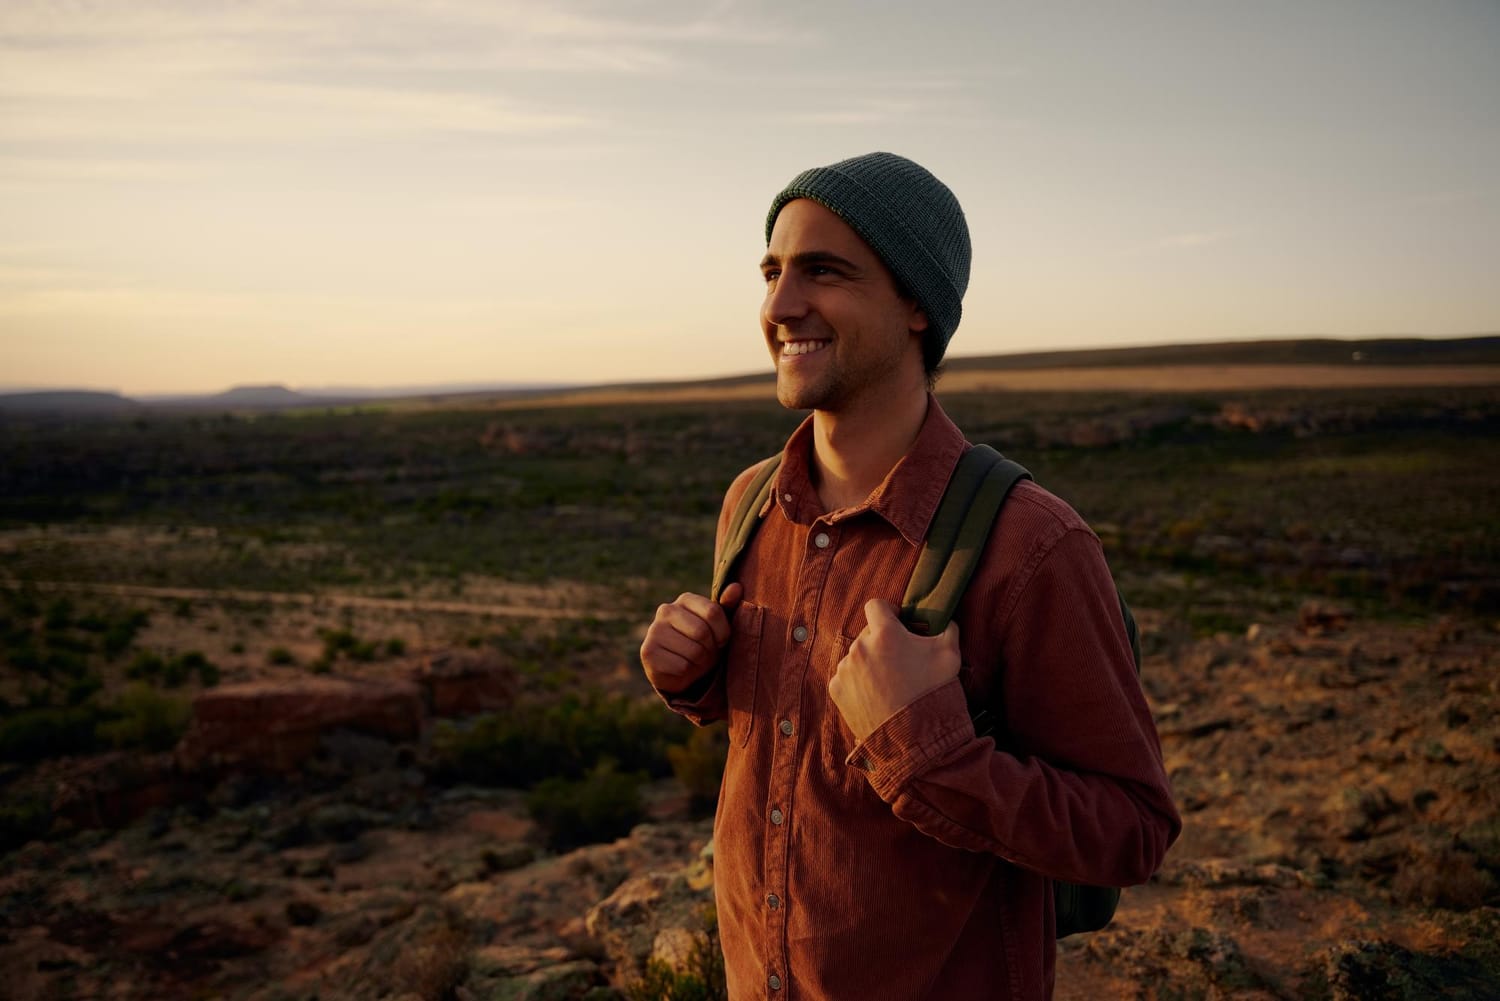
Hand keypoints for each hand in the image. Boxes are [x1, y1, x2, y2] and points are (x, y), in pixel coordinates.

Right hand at [639, 582, 743, 694]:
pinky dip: (687, 672)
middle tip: (705, 652)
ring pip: (693, 652)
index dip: (723, 633)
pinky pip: (682, 667)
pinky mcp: (648, 652)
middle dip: (710, 649)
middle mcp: (666, 610)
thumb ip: (728, 607)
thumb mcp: (718, 626)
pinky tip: (681, 668)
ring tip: (693, 660)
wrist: (679, 670)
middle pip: (702, 632)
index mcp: (685, 599)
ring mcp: (654, 630)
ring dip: (700, 662)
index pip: (713, 612)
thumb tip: (737, 587)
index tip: (720, 640)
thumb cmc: (703, 643)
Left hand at [830, 598, 960, 741]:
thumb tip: (946, 621)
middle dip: (882, 642)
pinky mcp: (837, 690)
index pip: (876, 605)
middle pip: (867, 634)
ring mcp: (845, 670)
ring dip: (870, 664)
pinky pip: (846, 678)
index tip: (897, 621)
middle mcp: (860, 647)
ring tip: (889, 684)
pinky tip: (876, 696)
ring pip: (856, 657)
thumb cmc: (934, 693)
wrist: (915, 738)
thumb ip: (947, 629)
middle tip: (900, 660)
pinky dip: (858, 683)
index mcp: (885, 633)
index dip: (888, 611)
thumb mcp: (950, 655)